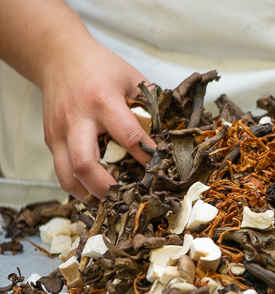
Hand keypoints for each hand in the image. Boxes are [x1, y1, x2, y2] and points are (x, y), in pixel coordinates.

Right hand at [40, 37, 154, 200]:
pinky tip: (95, 190)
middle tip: (126, 198)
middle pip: (85, 164)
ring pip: (66, 175)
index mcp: (101, 100)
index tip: (159, 167)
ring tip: (109, 203)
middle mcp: (77, 118)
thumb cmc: (99, 66)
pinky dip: (78, 185)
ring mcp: (59, 131)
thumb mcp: (130, 77)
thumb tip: (170, 134)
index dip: (146, 156)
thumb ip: (150, 105)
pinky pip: (61, 170)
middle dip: (107, 188)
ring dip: (88, 194)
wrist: (58, 55)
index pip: (128, 136)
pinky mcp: (50, 140)